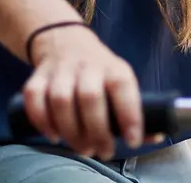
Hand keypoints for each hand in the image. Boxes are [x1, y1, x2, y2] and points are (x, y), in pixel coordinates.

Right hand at [21, 24, 151, 159]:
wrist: (64, 40)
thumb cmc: (99, 72)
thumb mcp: (120, 81)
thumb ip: (135, 109)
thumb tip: (157, 136)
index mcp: (113, 67)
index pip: (122, 86)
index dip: (129, 115)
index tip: (132, 141)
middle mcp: (86, 65)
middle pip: (89, 96)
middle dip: (96, 131)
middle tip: (102, 151)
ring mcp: (60, 70)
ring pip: (60, 99)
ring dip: (70, 130)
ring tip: (80, 146)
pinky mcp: (38, 76)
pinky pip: (34, 97)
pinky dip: (41, 120)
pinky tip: (54, 135)